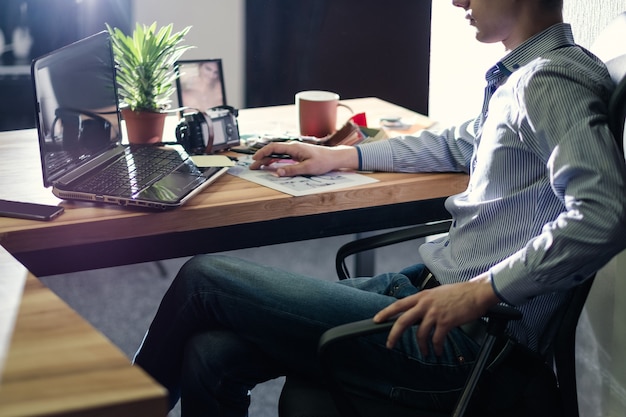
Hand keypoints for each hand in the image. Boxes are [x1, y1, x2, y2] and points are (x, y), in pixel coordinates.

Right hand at [249, 141, 358, 176]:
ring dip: (267, 160)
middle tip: (253, 166)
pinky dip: (274, 161)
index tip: (255, 158)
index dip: (263, 152)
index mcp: (294, 148)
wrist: (334, 158)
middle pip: (273, 151)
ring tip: (258, 167)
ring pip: (277, 154)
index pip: (274, 147)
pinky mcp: (297, 155)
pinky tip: (270, 166)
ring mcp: (294, 151)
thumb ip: (292, 170)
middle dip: (261, 158)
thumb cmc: (323, 161)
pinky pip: (282, 156)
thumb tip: (278, 173)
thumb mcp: (308, 168)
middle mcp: (293, 147)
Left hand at [373, 273, 499, 355]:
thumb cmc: (460, 293)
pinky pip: (436, 339)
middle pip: (403, 321)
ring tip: (424, 352)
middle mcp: (426, 304)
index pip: (399, 304)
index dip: (386, 312)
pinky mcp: (446, 322)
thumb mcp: (437, 293)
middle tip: (390, 344)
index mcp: (422, 296)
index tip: (377, 319)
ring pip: (420, 334)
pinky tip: (438, 351)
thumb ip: (427, 302)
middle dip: (394, 334)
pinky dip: (436, 347)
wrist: (476, 293)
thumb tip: (419, 312)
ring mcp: (435, 313)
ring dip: (422, 346)